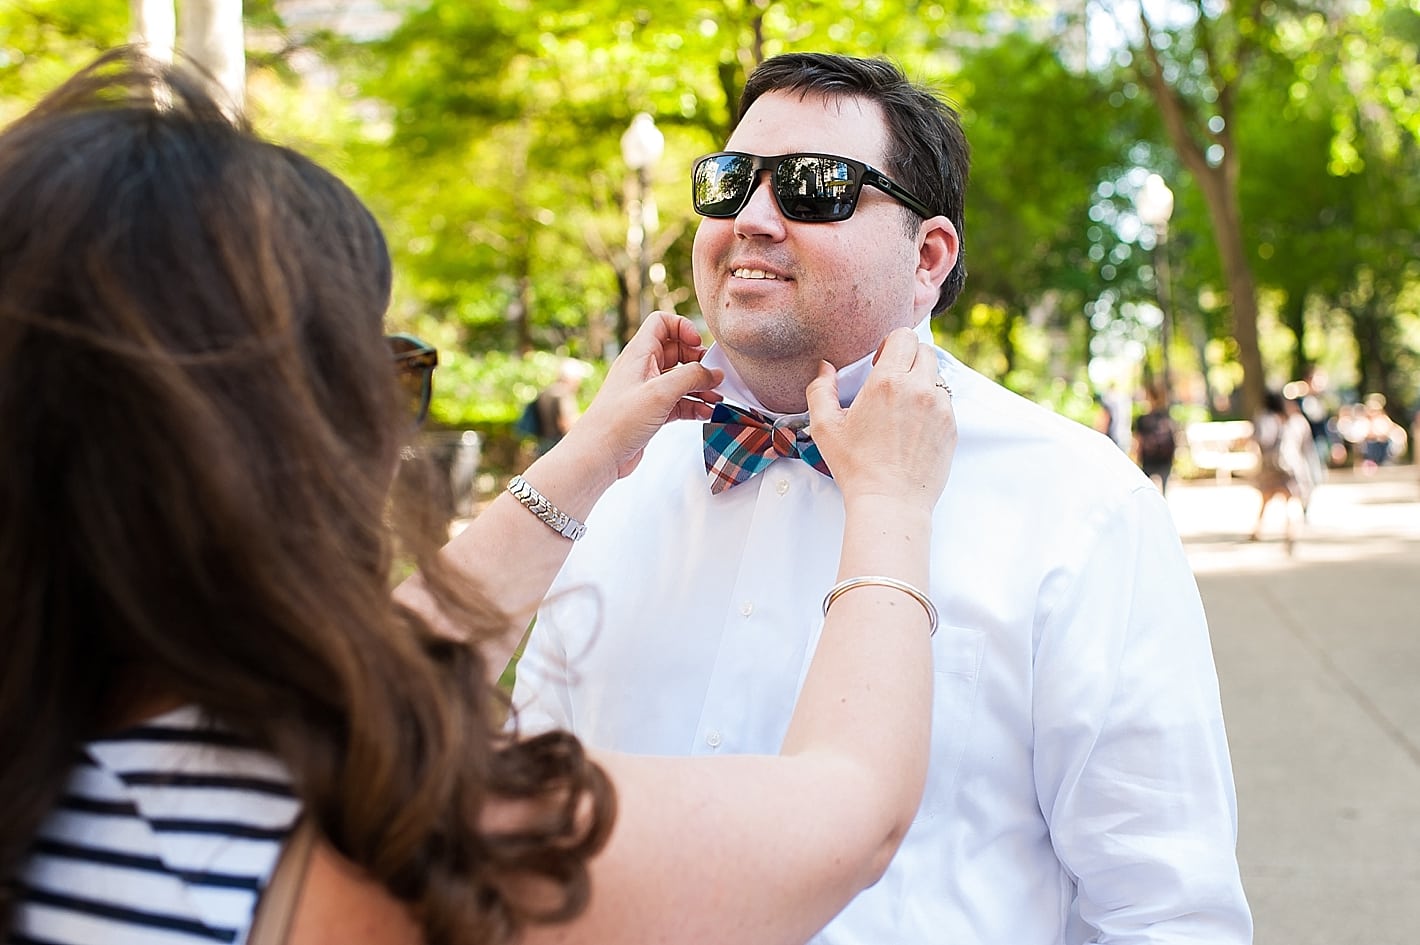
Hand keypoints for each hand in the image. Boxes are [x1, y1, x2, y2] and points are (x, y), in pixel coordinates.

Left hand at [560, 311, 723, 480]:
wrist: (598, 455)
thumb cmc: (619, 421)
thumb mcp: (660, 393)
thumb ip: (691, 377)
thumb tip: (715, 373)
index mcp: (639, 353)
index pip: (662, 323)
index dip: (683, 328)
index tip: (698, 345)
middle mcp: (643, 368)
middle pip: (677, 351)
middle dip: (699, 362)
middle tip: (714, 376)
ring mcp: (647, 391)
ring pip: (680, 379)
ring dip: (700, 386)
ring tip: (718, 398)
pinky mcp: (652, 412)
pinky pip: (679, 401)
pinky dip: (694, 405)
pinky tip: (706, 414)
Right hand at [805, 327, 955, 510]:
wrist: (890, 502)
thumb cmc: (855, 467)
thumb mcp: (825, 427)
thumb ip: (821, 389)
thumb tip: (825, 368)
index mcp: (888, 382)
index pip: (904, 336)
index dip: (891, 345)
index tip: (881, 363)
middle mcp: (919, 389)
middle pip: (925, 350)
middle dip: (909, 358)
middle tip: (893, 382)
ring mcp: (940, 408)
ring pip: (937, 377)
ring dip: (922, 383)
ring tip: (903, 409)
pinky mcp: (951, 427)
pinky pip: (945, 402)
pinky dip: (931, 406)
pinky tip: (913, 429)